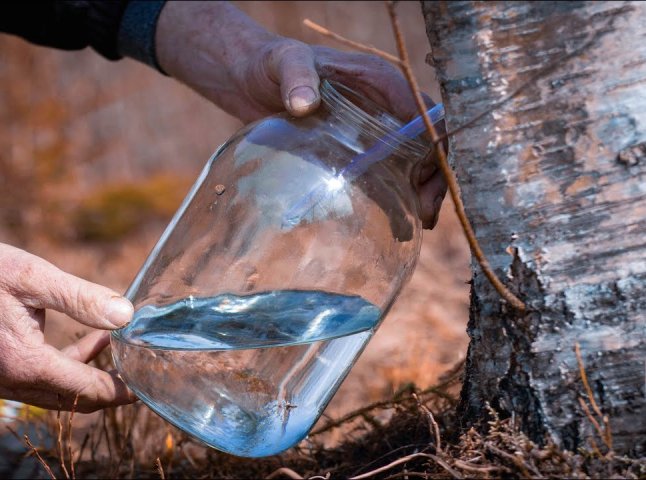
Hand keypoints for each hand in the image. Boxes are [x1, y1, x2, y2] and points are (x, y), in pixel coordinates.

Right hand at [0, 243, 135, 412]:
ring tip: (122, 347)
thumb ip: (80, 298)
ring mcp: (3, 377)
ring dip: (92, 373)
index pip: (88, 391)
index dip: (121, 392)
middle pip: (74, 398)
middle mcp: (13, 379)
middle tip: (141, 375)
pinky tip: (95, 338)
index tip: (146, 387)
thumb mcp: (32, 277)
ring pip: (59, 389)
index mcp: (27, 362)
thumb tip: (126, 315)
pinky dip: (71, 362)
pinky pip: (42, 375)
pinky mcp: (0, 366)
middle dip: (110, 388)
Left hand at [156, 1, 446, 228]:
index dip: (432, 150)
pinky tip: (395, 221)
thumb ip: (295, 78)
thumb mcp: (284, 64)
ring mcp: (375, 128)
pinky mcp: (359, 148)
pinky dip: (396, 195)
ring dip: (419, 192)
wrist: (253, 80)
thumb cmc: (272, 65)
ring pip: (413, 162)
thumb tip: (303, 104)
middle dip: (432, 179)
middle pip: (427, 143)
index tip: (424, 183)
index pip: (426, 116)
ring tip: (416, 226)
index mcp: (381, 81)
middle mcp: (387, 105)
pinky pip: (388, 172)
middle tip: (424, 216)